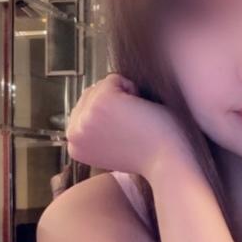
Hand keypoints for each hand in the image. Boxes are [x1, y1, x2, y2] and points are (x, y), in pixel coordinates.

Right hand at [65, 73, 189, 177]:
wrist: (168, 163)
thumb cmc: (151, 155)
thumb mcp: (112, 148)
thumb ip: (98, 131)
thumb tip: (95, 106)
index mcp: (75, 146)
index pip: (83, 111)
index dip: (108, 115)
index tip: (125, 133)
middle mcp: (74, 133)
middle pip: (89, 96)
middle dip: (115, 103)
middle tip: (134, 127)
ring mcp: (86, 118)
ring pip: (101, 86)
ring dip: (123, 95)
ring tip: (137, 120)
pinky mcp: (101, 102)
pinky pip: (113, 79)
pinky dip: (132, 88)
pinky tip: (141, 109)